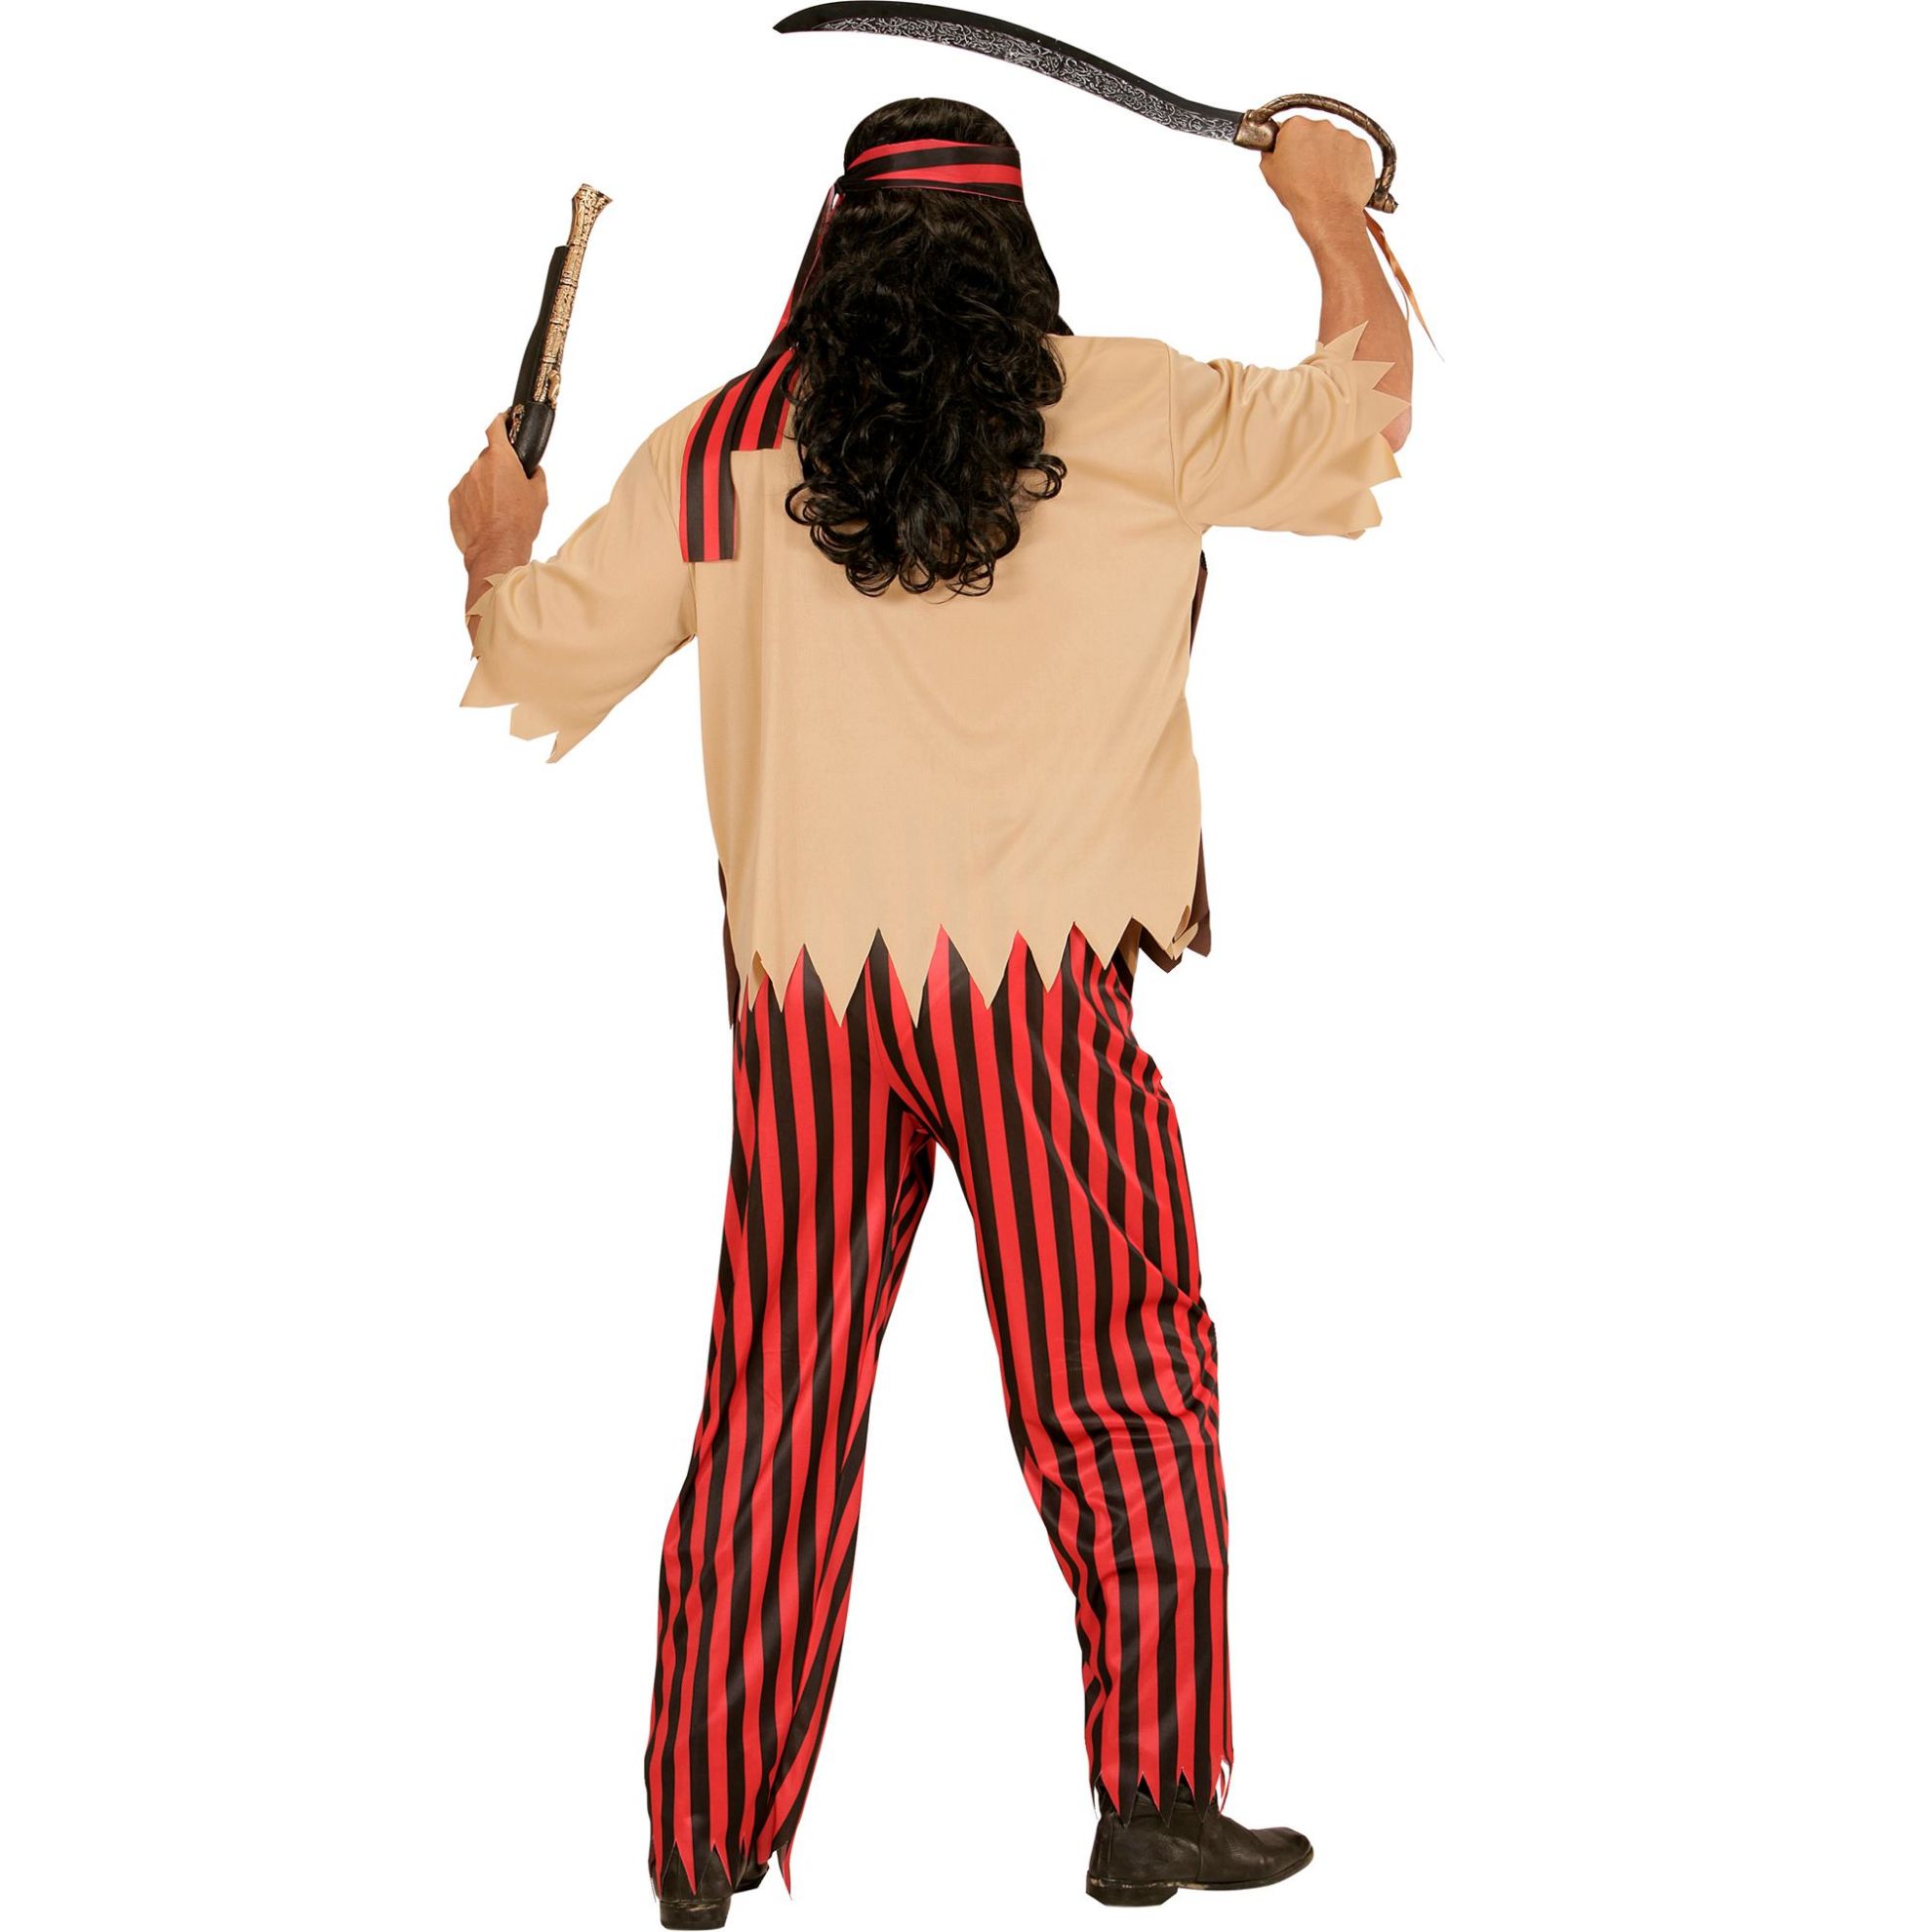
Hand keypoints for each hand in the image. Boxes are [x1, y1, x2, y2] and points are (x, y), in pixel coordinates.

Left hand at [448, 413, 546, 564]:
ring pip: (477, 478)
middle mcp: (478, 466)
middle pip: (488, 459)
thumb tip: (532, 471)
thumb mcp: (540, 496)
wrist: (497, 549)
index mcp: (500, 459)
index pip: (495, 428)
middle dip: (498, 469)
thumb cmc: (518, 523)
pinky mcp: (454, 500)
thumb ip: (536, 475)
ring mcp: (464, 483)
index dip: (501, 421)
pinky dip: (475, 502)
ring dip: (486, 488)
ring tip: (499, 511)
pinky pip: (466, 495)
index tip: (504, 418)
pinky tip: (487, 518)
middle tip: (510, 489)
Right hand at [1259, 116, 1375, 237]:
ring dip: (1331, 156)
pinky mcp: (1362, 147)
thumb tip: (1274, 149)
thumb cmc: (1301, 195)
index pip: (1291, 128)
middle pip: (1315, 133)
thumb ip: (1270, 153)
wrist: (1328, 213)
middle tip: (1308, 173)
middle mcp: (1322, 125)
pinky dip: (1348, 163)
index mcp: (1296, 127)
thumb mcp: (1270, 173)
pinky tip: (1340, 180)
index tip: (1291, 157)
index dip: (1290, 145)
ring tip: (1325, 180)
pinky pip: (1353, 152)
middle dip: (1312, 149)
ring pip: (1335, 142)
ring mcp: (1345, 135)